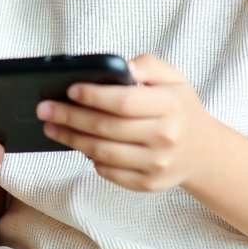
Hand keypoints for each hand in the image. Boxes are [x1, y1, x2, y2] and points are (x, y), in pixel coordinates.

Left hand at [36, 53, 215, 191]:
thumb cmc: (179, 108)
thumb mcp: (173, 78)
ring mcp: (157, 165)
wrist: (203, 152)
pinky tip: (76, 144)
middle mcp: (165, 138)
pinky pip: (109, 172)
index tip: (70, 89)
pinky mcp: (148, 184)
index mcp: (171, 107)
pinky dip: (89, 158)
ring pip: (103, 152)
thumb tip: (122, 67)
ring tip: (51, 126)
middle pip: (107, 128)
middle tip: (44, 108)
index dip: (94, 96)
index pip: (124, 102)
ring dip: (71, 139)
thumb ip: (147, 65)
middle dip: (70, 117)